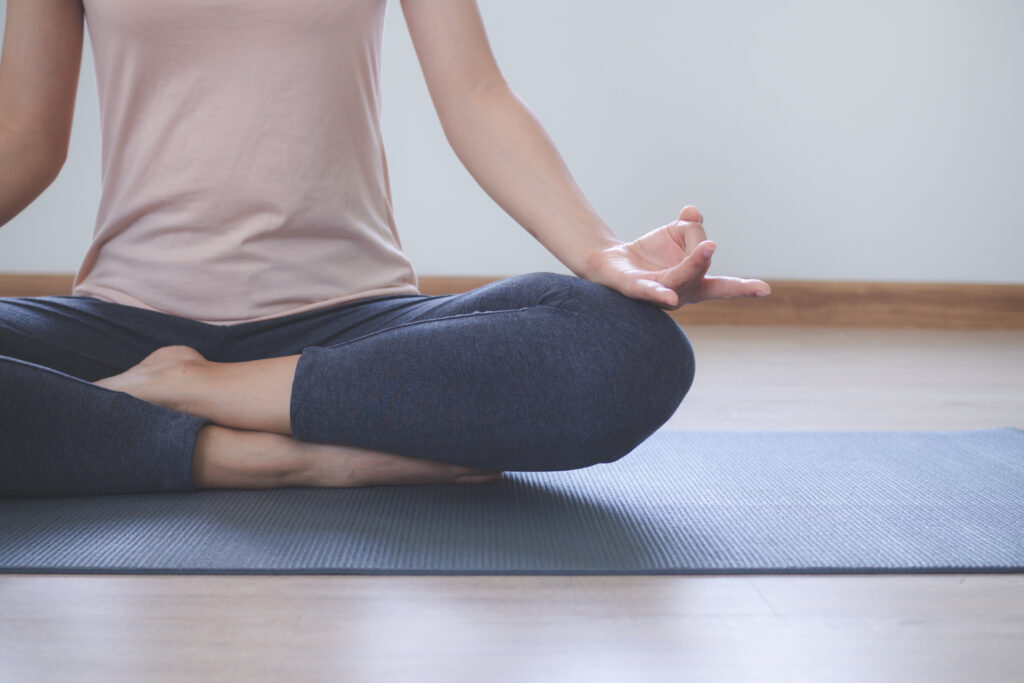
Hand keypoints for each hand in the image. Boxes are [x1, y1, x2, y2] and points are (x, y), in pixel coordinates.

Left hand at [582, 205, 770, 309]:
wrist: (612, 261)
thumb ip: (690, 225)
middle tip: (706, 239)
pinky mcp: (635, 289)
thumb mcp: (676, 233)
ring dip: (694, 264)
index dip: (742, 288)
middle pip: (699, 271)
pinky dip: (660, 294)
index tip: (765, 290)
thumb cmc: (651, 253)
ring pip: (680, 279)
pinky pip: (649, 291)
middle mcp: (680, 293)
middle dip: (703, 253)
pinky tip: (668, 297)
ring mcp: (659, 294)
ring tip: (706, 248)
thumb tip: (693, 212)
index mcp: (694, 282)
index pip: (721, 287)